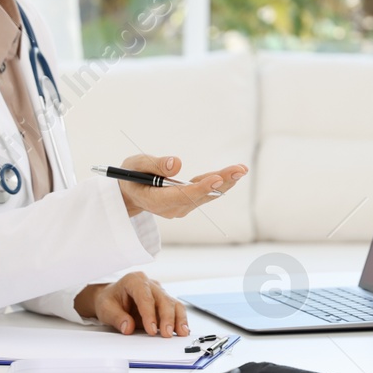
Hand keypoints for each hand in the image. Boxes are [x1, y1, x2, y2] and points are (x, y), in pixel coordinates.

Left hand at [74, 271, 189, 336]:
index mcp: (134, 280)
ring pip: (173, 303)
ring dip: (178, 319)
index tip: (151, 329)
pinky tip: (182, 330)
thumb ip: (116, 318)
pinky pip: (176, 309)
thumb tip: (128, 328)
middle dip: (167, 318)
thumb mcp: (105, 309)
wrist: (111, 298)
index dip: (149, 313)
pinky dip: (180, 320)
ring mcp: (159, 292)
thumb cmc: (109, 300)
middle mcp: (150, 284)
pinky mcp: (164, 302)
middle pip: (163, 299)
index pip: (145, 296)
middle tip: (166, 333)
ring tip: (181, 332)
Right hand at [116, 154, 246, 218]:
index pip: (181, 196)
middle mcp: (172, 209)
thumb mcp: (135, 165)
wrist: (131, 193)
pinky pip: (206, 193)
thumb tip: (177, 164)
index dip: (200, 187)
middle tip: (240, 169)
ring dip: (225, 181)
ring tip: (241, 169)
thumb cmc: (131, 176)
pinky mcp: (188, 203)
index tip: (216, 177)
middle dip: (221, 182)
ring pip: (207, 195)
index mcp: (156, 201)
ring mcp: (182, 208)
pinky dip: (220, 182)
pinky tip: (234, 174)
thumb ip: (154, 165)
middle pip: (200, 196)